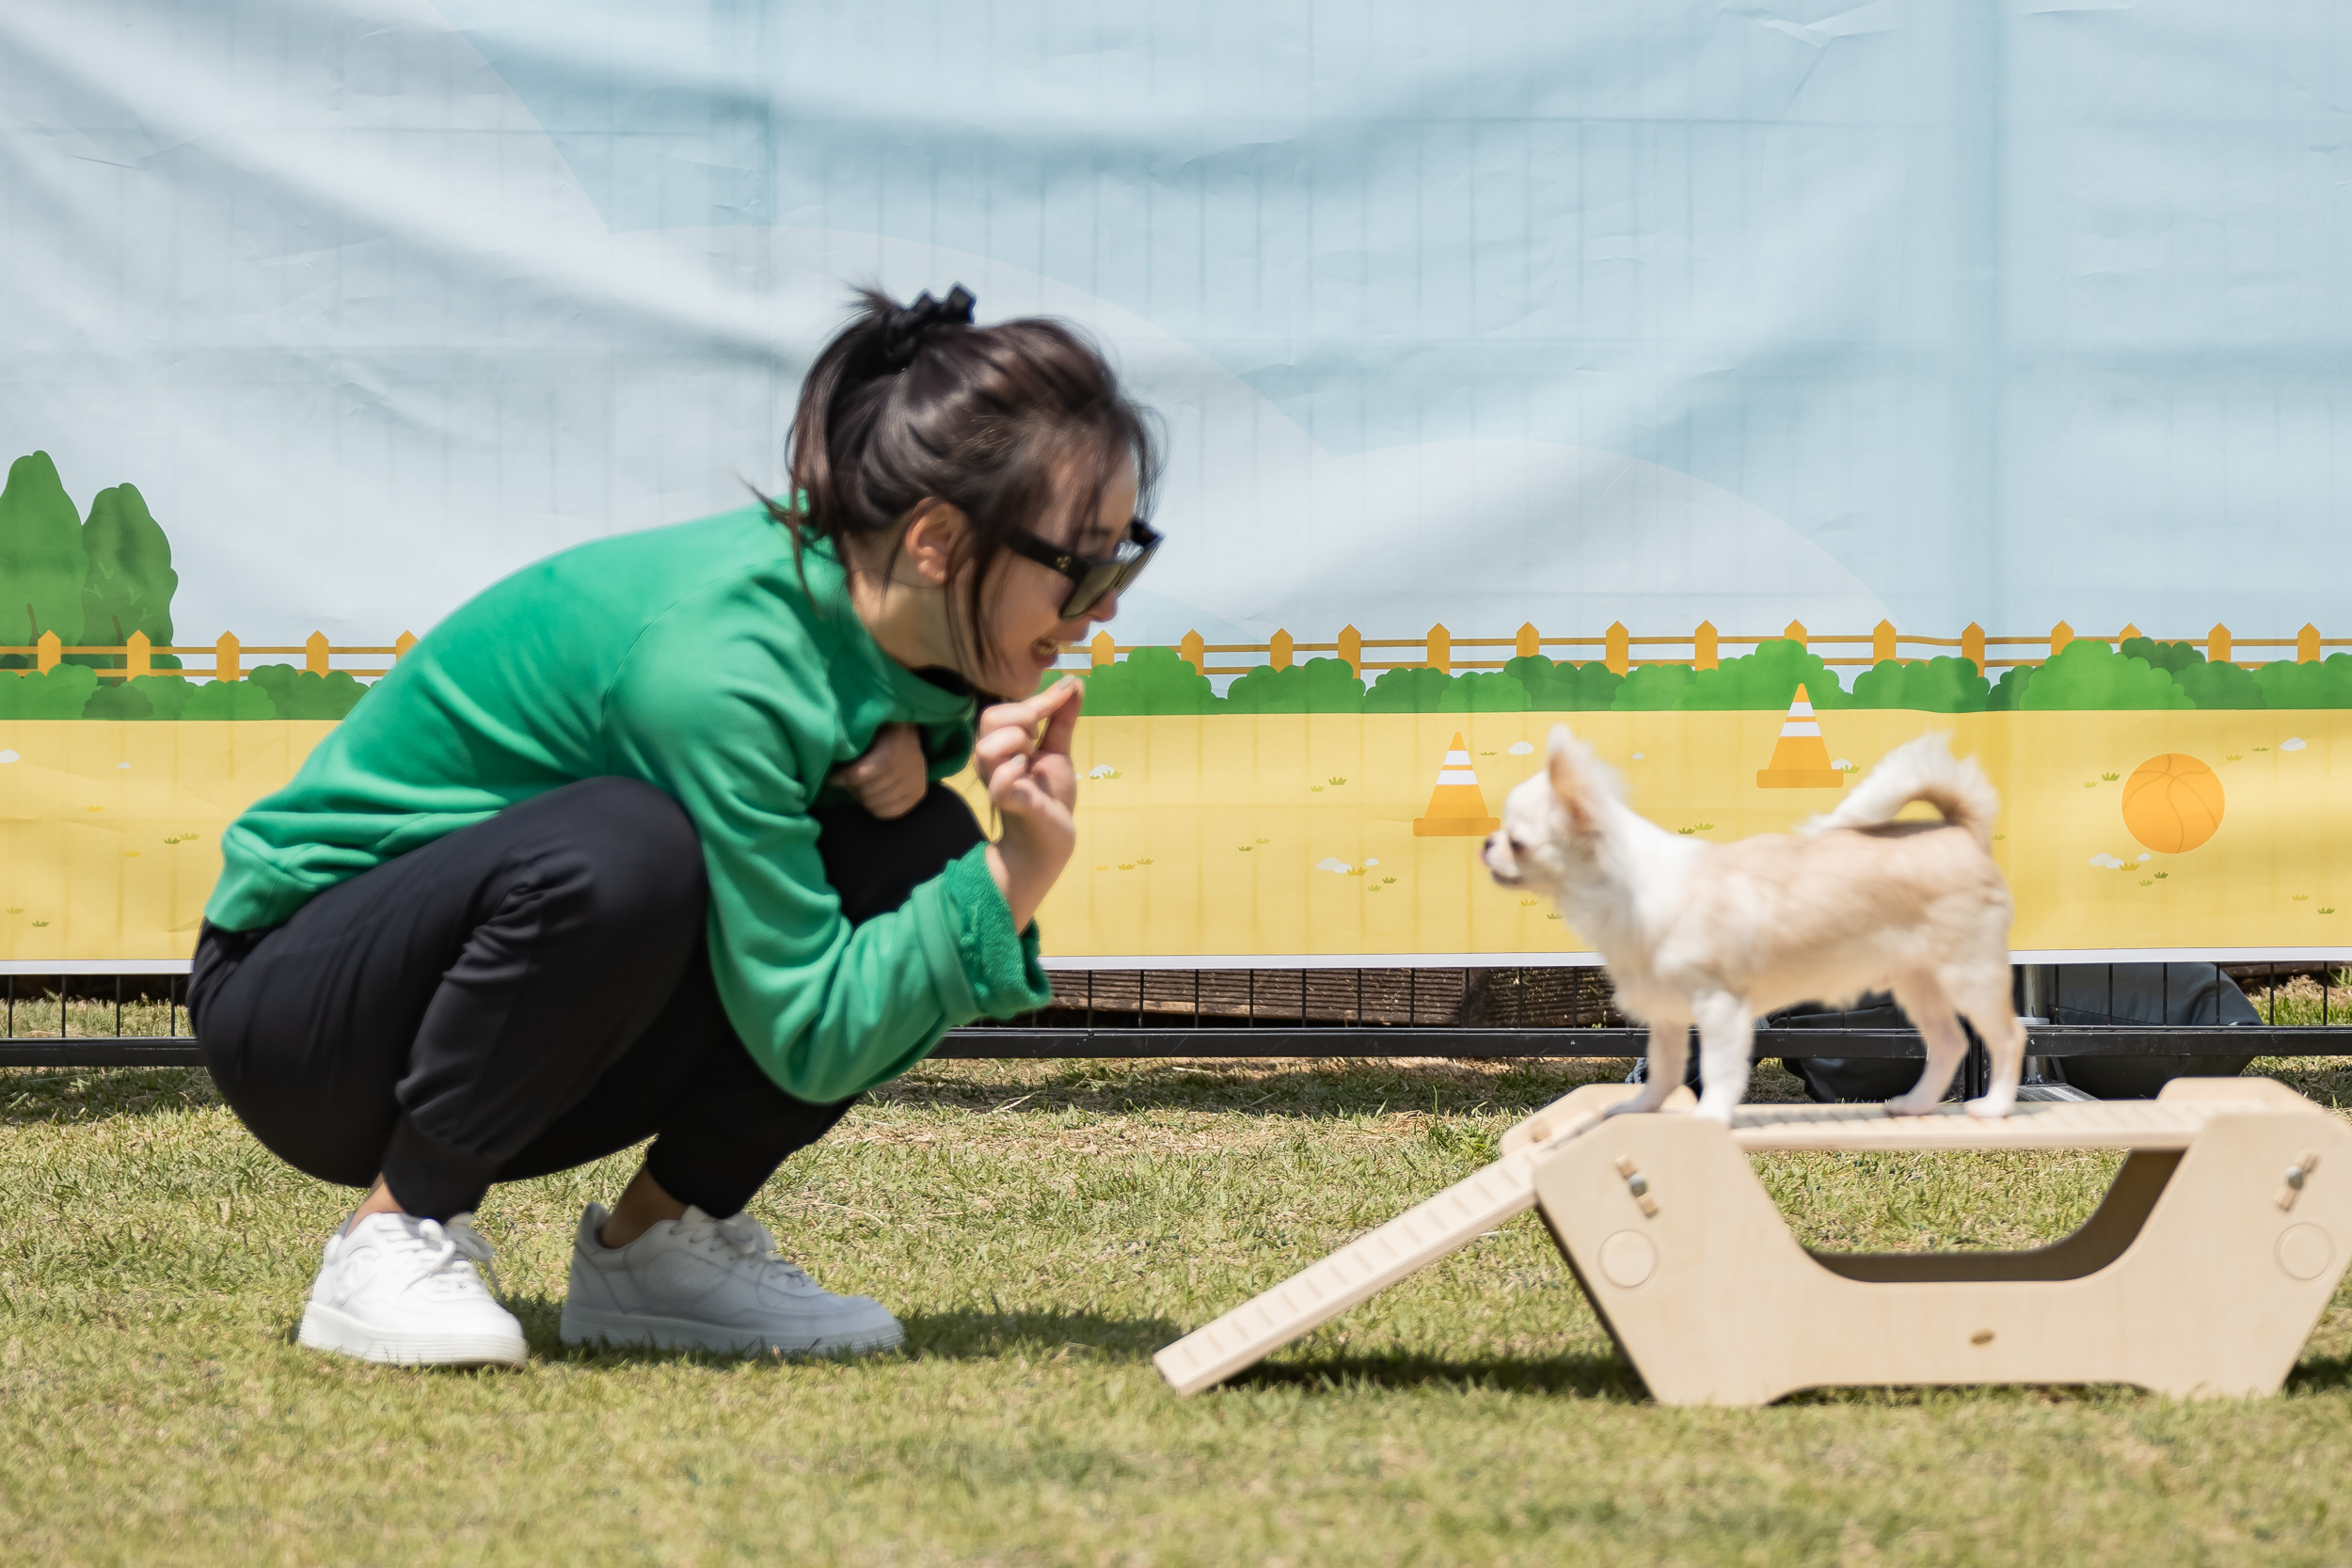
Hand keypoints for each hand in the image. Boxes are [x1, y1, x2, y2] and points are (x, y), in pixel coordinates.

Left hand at [830, 723, 927, 819]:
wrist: (909, 731)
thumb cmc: (881, 730)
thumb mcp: (868, 732)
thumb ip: (854, 747)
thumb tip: (836, 764)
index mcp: (894, 749)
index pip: (864, 774)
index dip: (847, 778)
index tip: (834, 778)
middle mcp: (909, 768)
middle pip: (870, 792)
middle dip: (853, 789)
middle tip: (847, 782)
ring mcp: (916, 783)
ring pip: (877, 804)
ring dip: (863, 798)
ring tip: (860, 787)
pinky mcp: (919, 793)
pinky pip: (891, 812)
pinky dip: (877, 808)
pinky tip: (872, 797)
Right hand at [971, 677, 1082, 927]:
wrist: (1050, 842)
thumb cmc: (1048, 796)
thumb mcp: (1057, 751)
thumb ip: (1062, 718)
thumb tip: (1074, 683)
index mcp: (1001, 745)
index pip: (1005, 708)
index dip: (1038, 698)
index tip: (1068, 689)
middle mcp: (992, 761)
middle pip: (989, 719)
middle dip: (1023, 718)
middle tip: (1039, 740)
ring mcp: (997, 782)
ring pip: (986, 748)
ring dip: (1015, 744)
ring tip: (1030, 761)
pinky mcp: (1010, 804)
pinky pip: (999, 784)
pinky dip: (1012, 773)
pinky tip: (1027, 772)